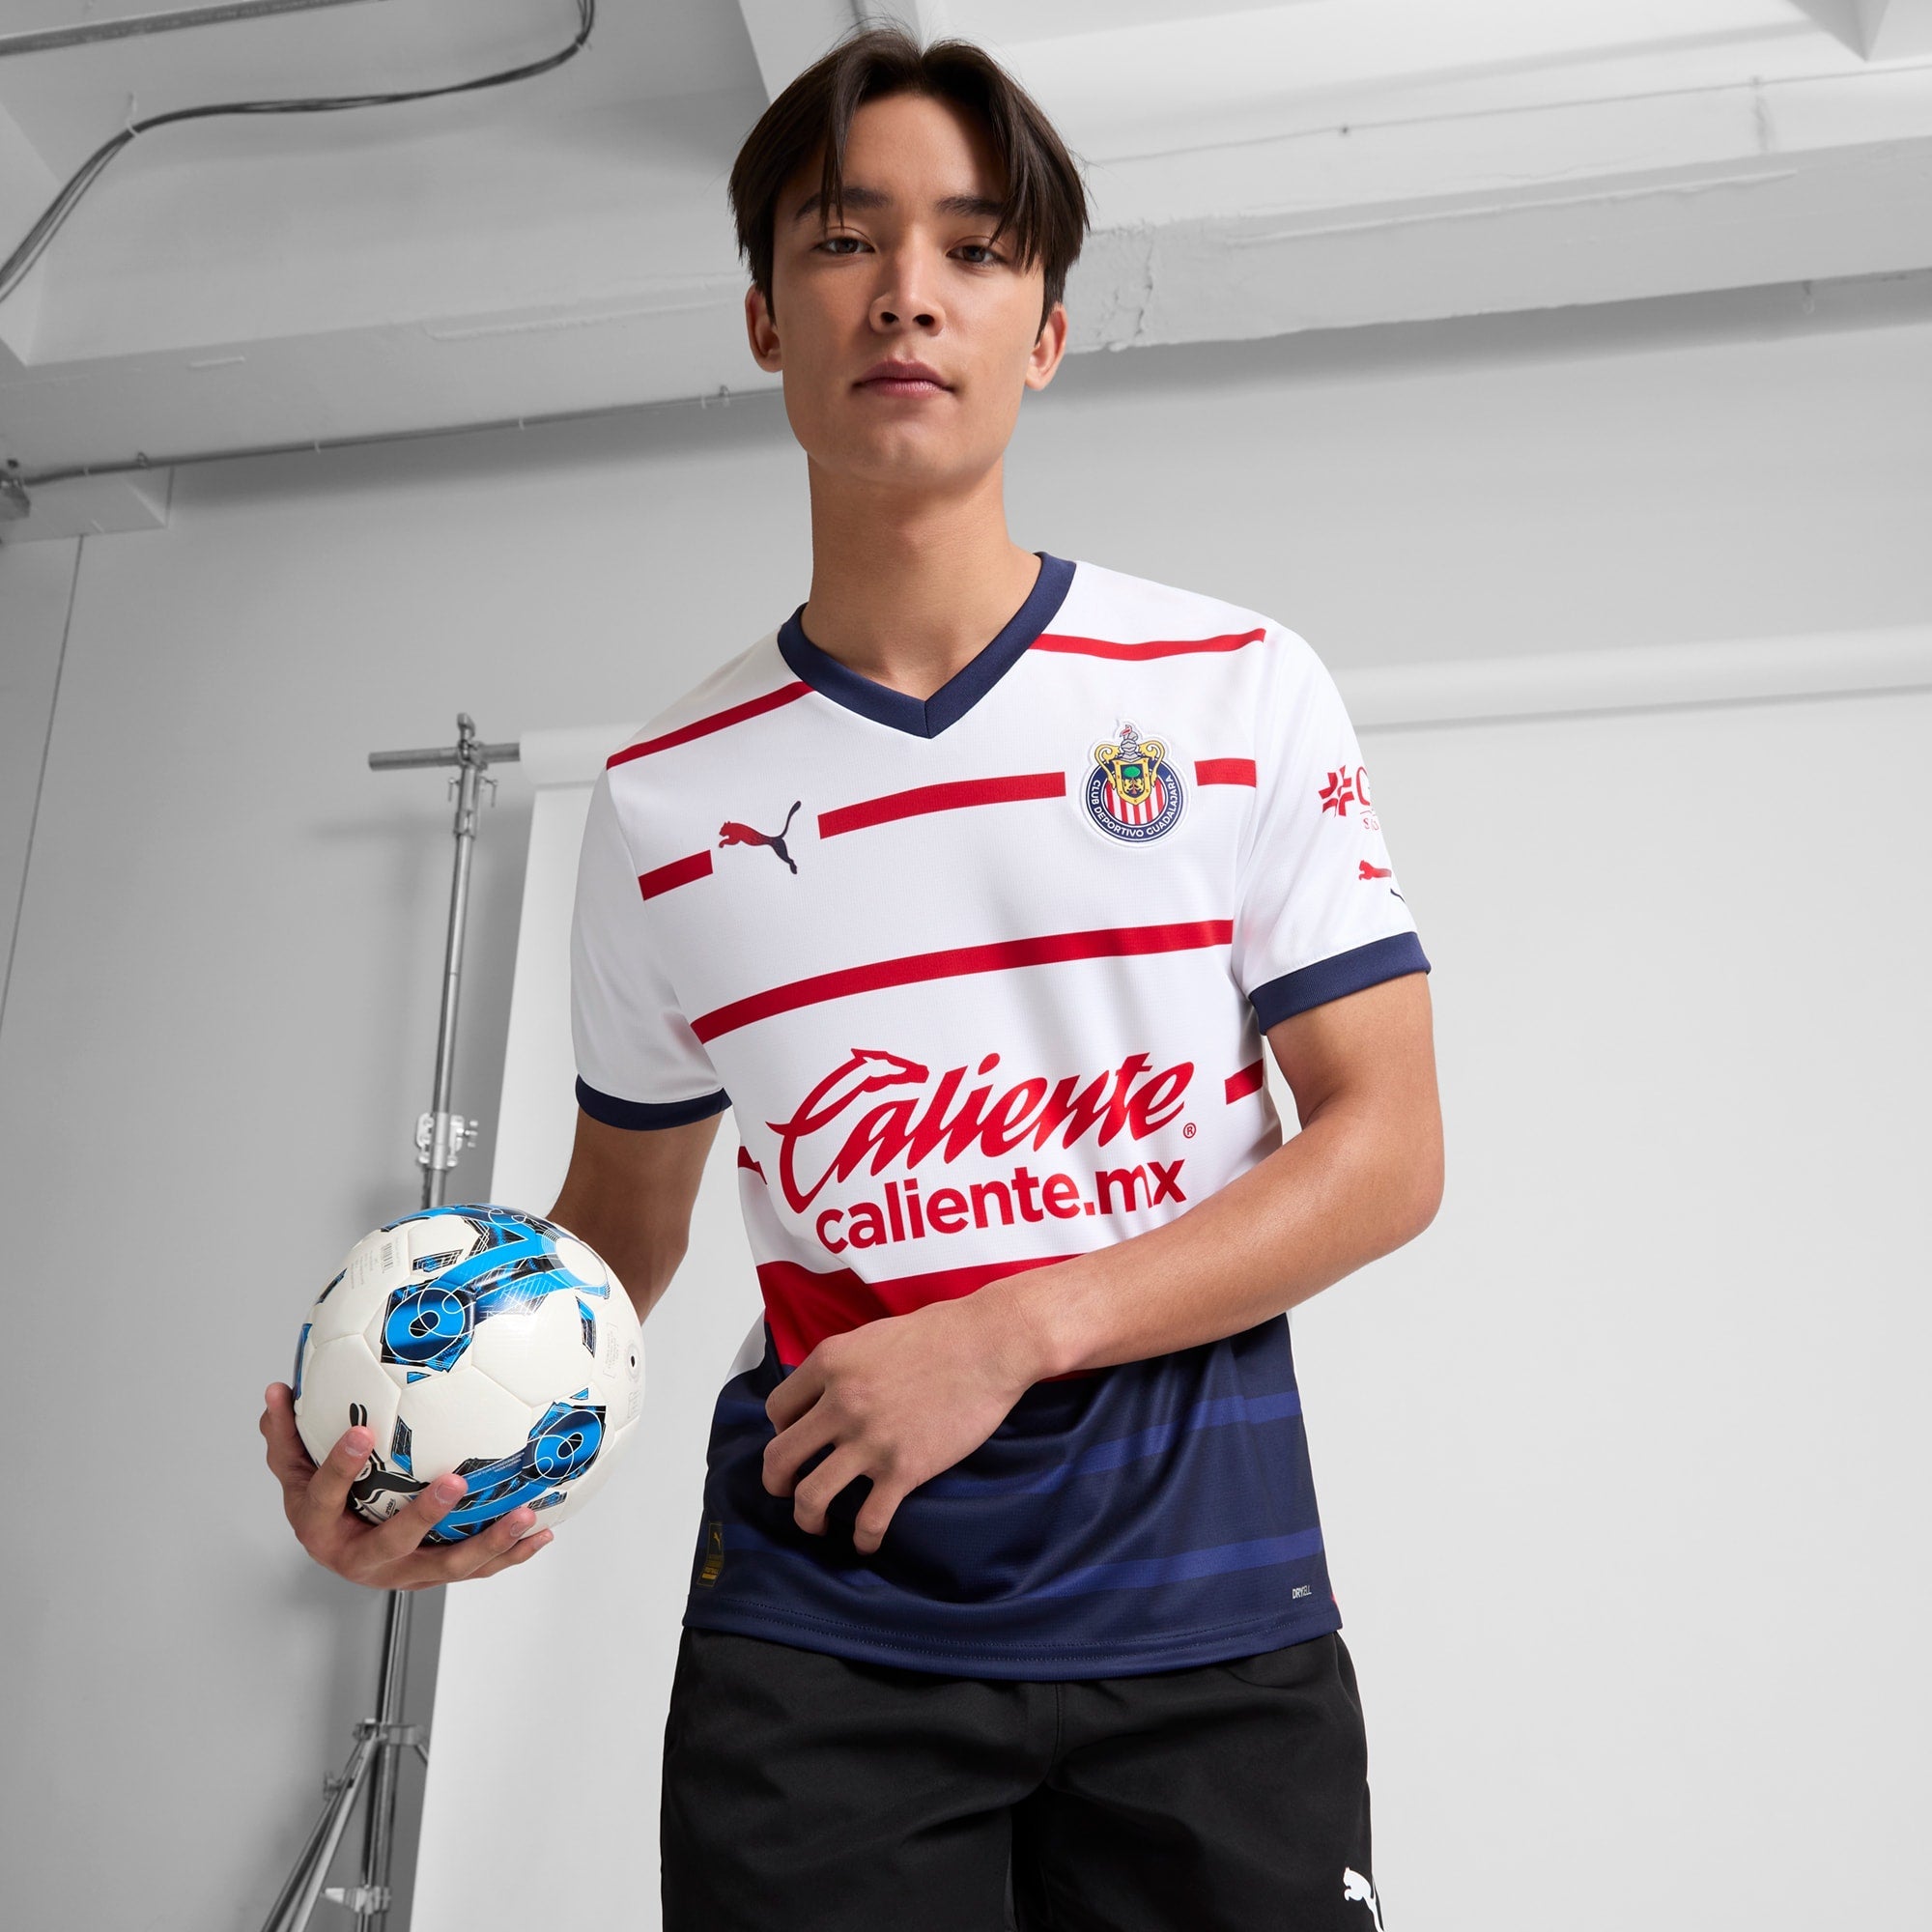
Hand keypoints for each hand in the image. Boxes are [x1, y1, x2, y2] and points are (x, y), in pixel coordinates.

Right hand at [260, 1382, 550, 1589]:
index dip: (340, 1467)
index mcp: (320, 1528)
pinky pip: (475, 1570)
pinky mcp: (431, 1577)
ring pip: (446, 1566)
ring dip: (488, 1543)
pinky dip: (509, 1555)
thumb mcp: (294, 1471)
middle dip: (424, 1516)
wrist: (339, 1553)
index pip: (324, 1496)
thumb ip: (286, 1433)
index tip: (361, 1432)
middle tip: (455, 1481)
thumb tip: (276, 1391)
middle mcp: (361, 1558)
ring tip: (523, 1514)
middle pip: (393, 1544)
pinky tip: (540, 1534)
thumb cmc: (322, 1505)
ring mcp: (400, 1573)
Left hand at [762, 1292, 1041, 1554]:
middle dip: (776, 1481)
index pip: (777, 1410)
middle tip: (785, 1489)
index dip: (781, 1430)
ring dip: (807, 1517)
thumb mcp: (873, 1336)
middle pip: (781, 1457)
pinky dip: (863, 1539)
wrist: (991, 1344)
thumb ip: (843, 1366)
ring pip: (811, 1497)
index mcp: (830, 1363)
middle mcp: (841, 1403)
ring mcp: (871, 1440)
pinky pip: (869, 1520)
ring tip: (816, 1523)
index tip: (797, 1441)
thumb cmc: (941, 1332)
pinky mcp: (904, 1469)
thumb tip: (826, 1395)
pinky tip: (865, 1542)